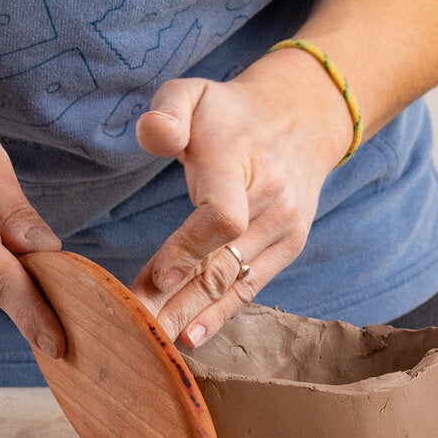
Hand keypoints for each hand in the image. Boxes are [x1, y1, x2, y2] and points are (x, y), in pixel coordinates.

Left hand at [130, 46, 352, 347]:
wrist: (302, 118)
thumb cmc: (229, 111)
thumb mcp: (193, 92)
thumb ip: (168, 110)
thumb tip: (153, 134)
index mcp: (240, 163)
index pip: (222, 216)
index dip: (189, 249)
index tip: (157, 278)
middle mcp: (270, 201)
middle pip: (222, 262)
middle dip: (177, 300)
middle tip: (135, 329)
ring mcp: (284, 229)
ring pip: (234, 282)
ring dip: (193, 315)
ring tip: (154, 344)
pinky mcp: (286, 248)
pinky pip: (250, 287)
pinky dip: (220, 315)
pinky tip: (190, 337)